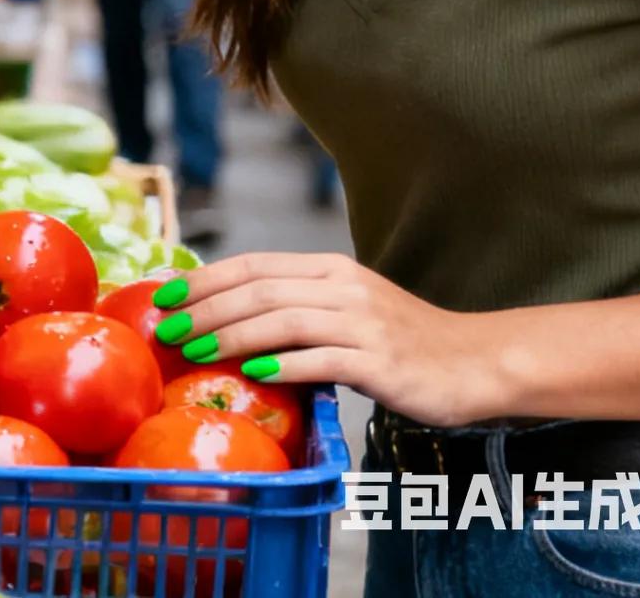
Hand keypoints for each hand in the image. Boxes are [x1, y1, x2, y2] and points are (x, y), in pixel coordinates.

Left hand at [155, 252, 506, 426]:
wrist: (476, 362)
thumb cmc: (403, 341)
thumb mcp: (347, 310)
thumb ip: (297, 308)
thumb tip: (225, 321)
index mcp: (331, 270)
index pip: (253, 265)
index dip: (204, 279)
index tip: (163, 296)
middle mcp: (344, 288)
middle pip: (259, 290)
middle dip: (206, 308)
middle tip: (169, 330)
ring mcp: (364, 324)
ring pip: (284, 320)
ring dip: (233, 335)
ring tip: (196, 350)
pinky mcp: (380, 361)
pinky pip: (323, 359)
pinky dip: (285, 365)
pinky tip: (256, 373)